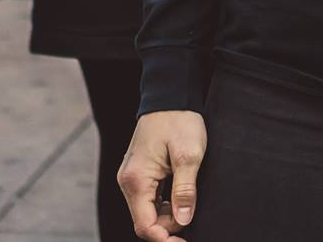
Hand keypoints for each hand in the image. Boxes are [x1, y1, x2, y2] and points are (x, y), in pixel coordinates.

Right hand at [117, 110, 205, 239]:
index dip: (166, 239)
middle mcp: (128, 181)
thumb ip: (185, 190)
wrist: (171, 95)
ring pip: (148, 211)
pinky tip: (182, 198)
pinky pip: (149, 199)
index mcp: (136, 180)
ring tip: (190, 205)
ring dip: (168, 216)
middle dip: (168, 228)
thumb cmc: (179, 120)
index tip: (186, 240)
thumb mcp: (189, 155)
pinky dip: (165, 205)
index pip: (145, 225)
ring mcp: (132, 177)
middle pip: (145, 221)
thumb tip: (183, 221)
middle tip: (193, 220)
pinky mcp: (139, 173)